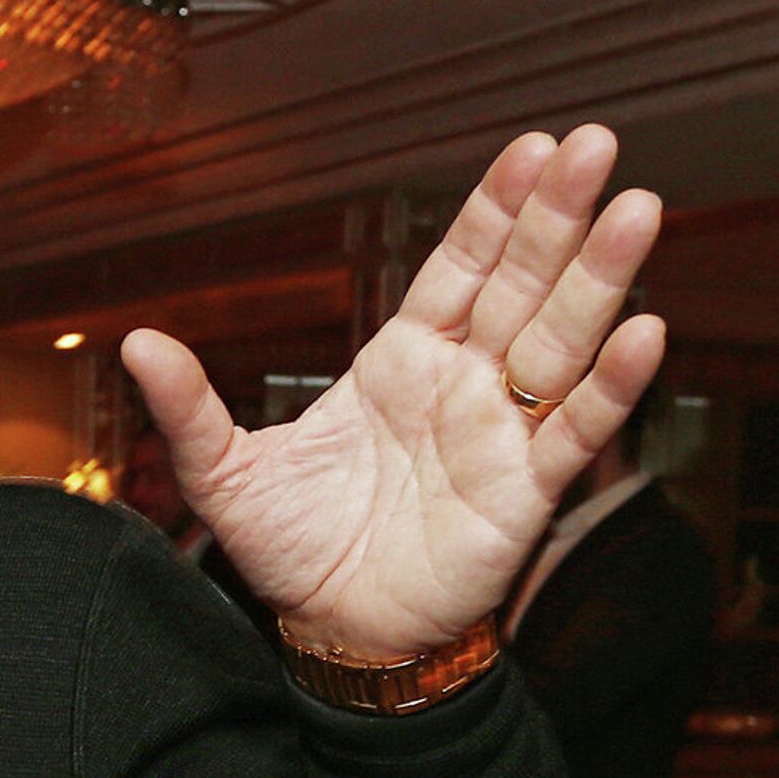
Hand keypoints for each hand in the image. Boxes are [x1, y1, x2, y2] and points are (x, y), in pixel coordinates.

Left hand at [123, 124, 663, 657]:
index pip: (458, 268)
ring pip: (559, 341)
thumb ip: (187, 406)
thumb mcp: (222, 473)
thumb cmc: (290, 549)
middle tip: (599, 146)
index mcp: (399, 362)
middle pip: (520, 284)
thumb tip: (135, 341)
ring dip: (599, 278)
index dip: (495, 210)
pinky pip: (576, 432)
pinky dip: (612, 385)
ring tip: (639, 210)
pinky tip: (643, 330)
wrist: (332, 632)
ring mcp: (499, 433)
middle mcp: (460, 384)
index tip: (533, 149)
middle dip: (558, 217)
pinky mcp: (524, 493)